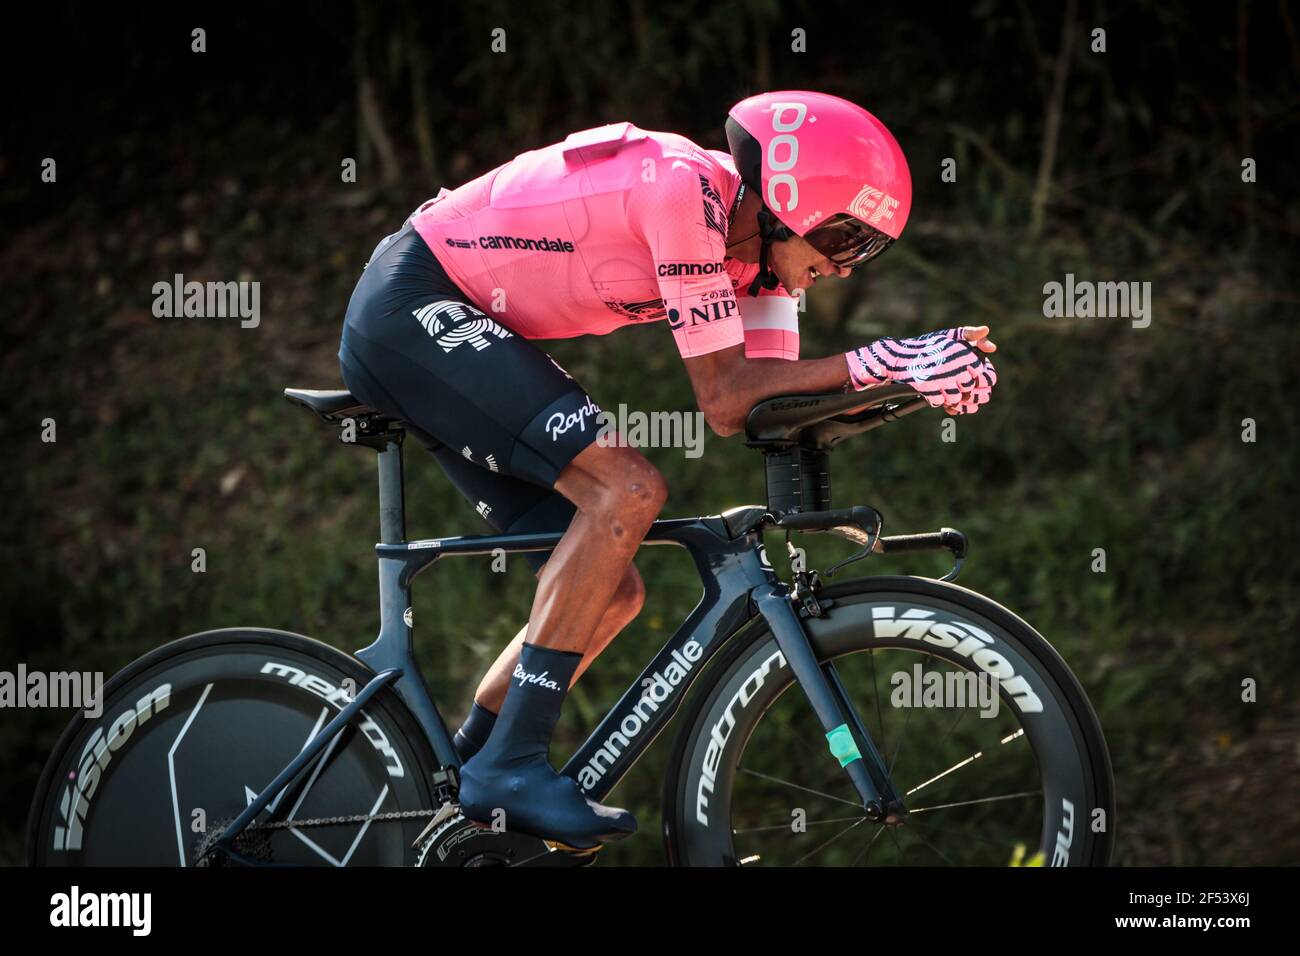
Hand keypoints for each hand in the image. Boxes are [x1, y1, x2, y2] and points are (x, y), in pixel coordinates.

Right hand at [844, 325, 997, 413]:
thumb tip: (993, 348)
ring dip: (949, 396)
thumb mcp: (949, 336)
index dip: (976, 379)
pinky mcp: (928, 389)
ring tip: (941, 387)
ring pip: (956, 398)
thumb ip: (971, 337)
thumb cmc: (926, 346)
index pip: (984, 376)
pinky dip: (936, 399)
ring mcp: (942, 379)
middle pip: (969, 389)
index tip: (966, 376)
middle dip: (961, 388)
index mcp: (964, 353)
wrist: (898, 356)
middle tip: (950, 382)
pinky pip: (939, 402)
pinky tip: (932, 391)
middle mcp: (956, 366)